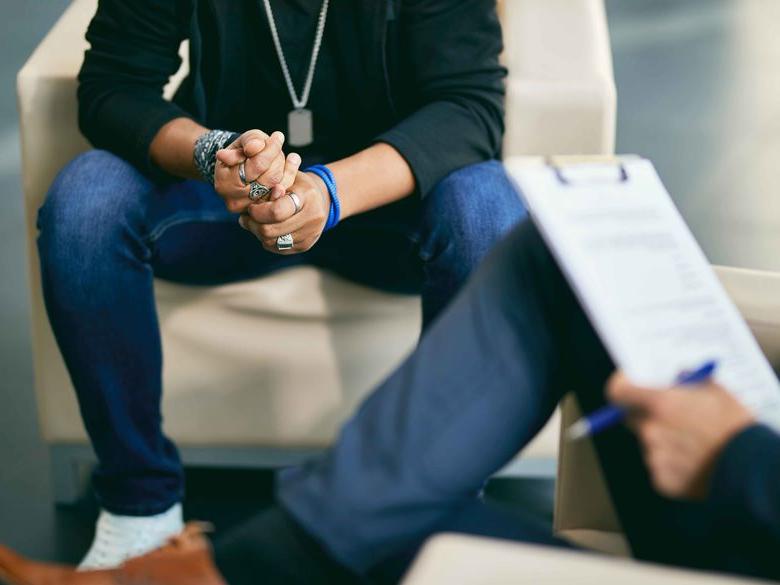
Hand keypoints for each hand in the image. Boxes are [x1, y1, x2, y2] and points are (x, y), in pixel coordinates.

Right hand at [212, 130, 293, 213]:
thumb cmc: (241, 152)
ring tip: (283, 154)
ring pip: (279, 186)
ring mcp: (250, 210)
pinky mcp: (264, 213)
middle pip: (270, 178)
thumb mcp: (242, 141)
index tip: (279, 136)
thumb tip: (255, 147)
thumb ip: (249, 141)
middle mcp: (235, 200)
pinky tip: (293, 161)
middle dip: (277, 159)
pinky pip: (283, 195)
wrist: (240, 170)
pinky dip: (289, 177)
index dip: (270, 150)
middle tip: (277, 145)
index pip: (257, 165)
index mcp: (224, 182)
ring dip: (284, 168)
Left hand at [239, 171, 329, 254]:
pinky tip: (266, 229)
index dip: (258, 212)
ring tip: (254, 222)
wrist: (320, 199)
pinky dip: (267, 240)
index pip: (276, 212)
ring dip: (258, 234)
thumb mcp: (285, 179)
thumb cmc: (297, 185)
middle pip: (271, 231)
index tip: (251, 207)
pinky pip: (278, 249)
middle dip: (253, 225)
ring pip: (272, 243)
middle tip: (246, 217)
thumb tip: (256, 204)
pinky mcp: (305, 246)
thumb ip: (270, 189)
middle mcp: (312, 218)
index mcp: (307, 197)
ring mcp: (310, 234)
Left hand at [607, 372, 754, 499]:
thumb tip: (676, 374)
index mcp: (659, 404)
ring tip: (692, 443)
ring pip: (649, 443)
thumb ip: (688, 380)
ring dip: (662, 440)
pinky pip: (659, 467)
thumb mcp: (715, 390)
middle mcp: (650, 430)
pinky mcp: (662, 481)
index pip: (617, 392)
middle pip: (633, 418)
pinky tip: (694, 463)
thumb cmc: (735, 426)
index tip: (630, 383)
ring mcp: (654, 458)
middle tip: (671, 415)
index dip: (621, 386)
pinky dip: (671, 464)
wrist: (752, 469)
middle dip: (647, 414)